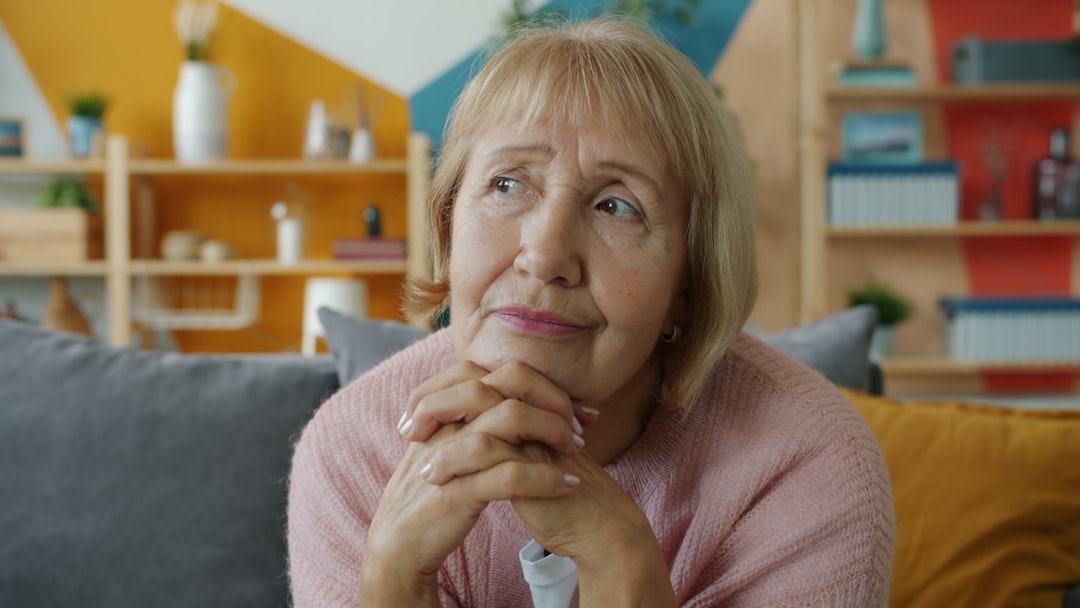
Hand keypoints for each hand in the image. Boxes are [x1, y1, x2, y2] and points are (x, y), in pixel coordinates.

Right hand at [360, 361, 585, 600]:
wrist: (400, 544)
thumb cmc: (435, 493)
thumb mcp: (452, 447)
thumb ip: (475, 421)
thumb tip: (518, 405)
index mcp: (448, 407)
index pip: (499, 371)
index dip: (542, 383)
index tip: (574, 408)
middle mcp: (449, 420)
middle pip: (509, 382)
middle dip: (552, 399)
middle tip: (580, 425)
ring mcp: (452, 451)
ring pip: (511, 419)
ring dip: (553, 431)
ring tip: (576, 450)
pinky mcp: (458, 490)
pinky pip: (510, 474)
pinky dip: (546, 478)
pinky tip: (567, 484)